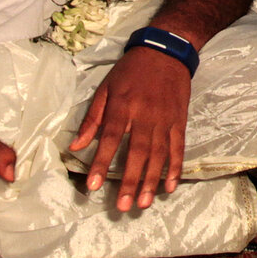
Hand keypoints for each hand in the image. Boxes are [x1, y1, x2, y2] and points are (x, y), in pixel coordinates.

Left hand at [68, 43, 193, 212]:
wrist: (166, 51)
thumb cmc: (130, 71)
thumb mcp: (106, 88)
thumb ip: (92, 119)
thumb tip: (76, 145)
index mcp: (122, 105)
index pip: (110, 138)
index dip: (102, 162)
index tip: (94, 185)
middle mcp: (145, 114)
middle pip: (138, 152)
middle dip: (131, 181)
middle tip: (124, 205)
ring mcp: (165, 119)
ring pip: (159, 154)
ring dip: (152, 180)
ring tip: (143, 203)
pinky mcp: (180, 120)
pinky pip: (178, 147)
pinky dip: (175, 168)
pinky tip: (169, 187)